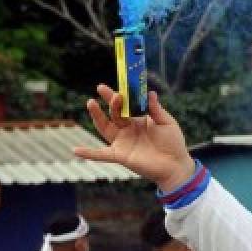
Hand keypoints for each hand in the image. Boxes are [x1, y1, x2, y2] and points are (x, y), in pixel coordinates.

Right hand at [74, 85, 196, 192]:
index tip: (113, 85)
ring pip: (105, 127)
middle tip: (102, 88)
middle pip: (114, 113)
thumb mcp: (167, 123)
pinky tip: (75, 150)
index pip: (125, 105)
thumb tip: (150, 93)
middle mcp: (127, 130)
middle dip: (108, 101)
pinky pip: (101, 155)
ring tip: (91, 103)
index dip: (118, 95)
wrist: (175, 165)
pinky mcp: (120, 155)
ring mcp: (122, 142)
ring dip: (97, 116)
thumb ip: (156, 109)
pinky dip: (88, 153)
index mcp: (138, 120)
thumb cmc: (173, 143)